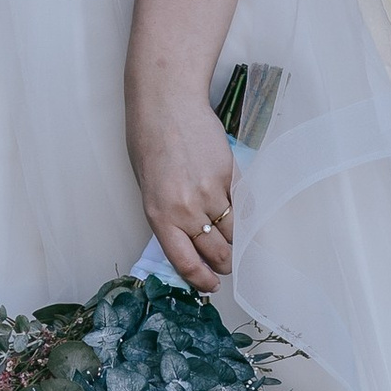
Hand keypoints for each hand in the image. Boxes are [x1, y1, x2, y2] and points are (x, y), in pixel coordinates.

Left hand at [127, 89, 235, 291]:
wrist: (167, 105)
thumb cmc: (149, 143)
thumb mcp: (148, 189)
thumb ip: (168, 217)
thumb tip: (188, 242)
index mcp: (159, 216)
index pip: (186, 262)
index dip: (202, 280)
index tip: (211, 285)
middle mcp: (186, 209)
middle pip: (216, 252)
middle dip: (223, 263)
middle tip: (225, 265)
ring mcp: (211, 192)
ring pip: (234, 232)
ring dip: (234, 240)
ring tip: (230, 239)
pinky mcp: (229, 175)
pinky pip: (241, 205)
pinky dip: (240, 211)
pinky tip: (235, 209)